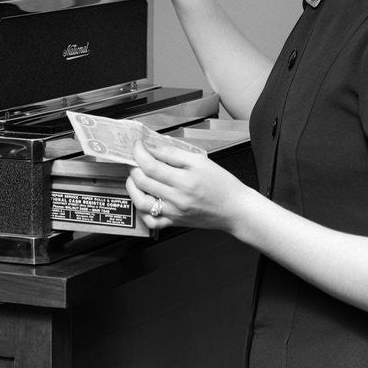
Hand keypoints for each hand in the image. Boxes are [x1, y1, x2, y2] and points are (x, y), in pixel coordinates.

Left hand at [126, 139, 247, 232]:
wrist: (235, 209)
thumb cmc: (222, 184)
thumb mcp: (201, 161)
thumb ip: (174, 153)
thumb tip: (153, 148)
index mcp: (184, 180)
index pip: (151, 165)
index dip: (139, 152)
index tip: (138, 144)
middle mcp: (176, 199)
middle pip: (142, 181)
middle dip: (134, 166)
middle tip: (137, 158)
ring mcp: (173, 213)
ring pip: (141, 202)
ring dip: (132, 187)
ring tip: (135, 176)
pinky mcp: (174, 222)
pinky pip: (151, 221)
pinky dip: (142, 210)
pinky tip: (144, 198)